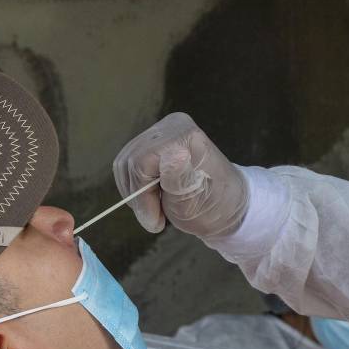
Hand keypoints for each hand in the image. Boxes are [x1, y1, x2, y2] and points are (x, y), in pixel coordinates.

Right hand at [113, 113, 249, 238]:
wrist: (223, 206)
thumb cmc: (212, 207)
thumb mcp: (194, 202)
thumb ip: (179, 178)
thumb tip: (174, 152)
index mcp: (185, 136)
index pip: (141, 162)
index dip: (142, 195)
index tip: (156, 221)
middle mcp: (171, 126)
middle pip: (130, 163)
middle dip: (139, 197)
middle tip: (157, 219)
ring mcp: (160, 132)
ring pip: (124, 165)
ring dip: (137, 194)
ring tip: (159, 210)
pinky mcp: (151, 143)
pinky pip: (127, 166)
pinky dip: (136, 188)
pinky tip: (155, 197)